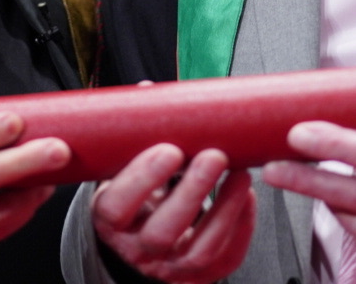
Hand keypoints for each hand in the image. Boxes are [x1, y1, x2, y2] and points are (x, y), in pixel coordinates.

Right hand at [92, 144, 256, 283]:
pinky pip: (225, 259)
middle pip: (161, 232)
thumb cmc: (136, 192)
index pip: (117, 208)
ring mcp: (169, 267)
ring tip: (240, 173)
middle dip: (192, 192)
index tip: (169, 148)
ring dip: (224, 209)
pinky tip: (246, 194)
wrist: (143, 231)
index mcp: (110, 220)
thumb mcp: (124, 166)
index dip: (142, 179)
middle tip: (214, 155)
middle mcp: (136, 249)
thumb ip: (135, 133)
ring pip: (199, 250)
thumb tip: (148, 90)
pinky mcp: (200, 274)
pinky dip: (241, 226)